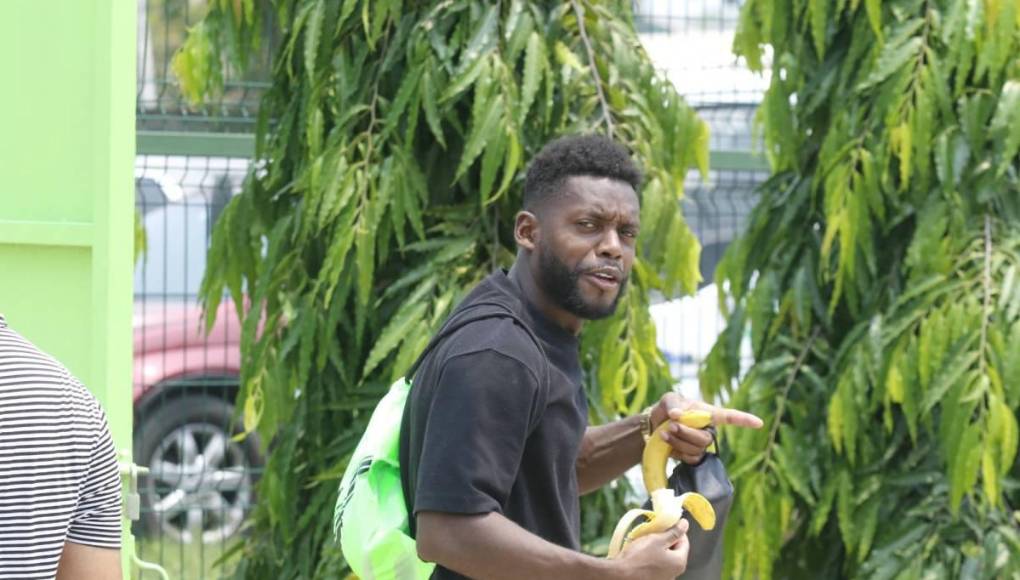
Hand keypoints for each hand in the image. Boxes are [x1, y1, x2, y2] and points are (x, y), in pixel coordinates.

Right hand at [614, 519, 689, 579]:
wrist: (621, 574)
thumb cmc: (639, 557)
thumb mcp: (657, 540)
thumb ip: (673, 532)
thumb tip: (685, 524)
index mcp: (679, 562)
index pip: (685, 542)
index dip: (676, 530)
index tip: (667, 524)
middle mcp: (675, 573)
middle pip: (675, 550)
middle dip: (666, 539)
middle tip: (655, 531)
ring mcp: (664, 577)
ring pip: (665, 557)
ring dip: (658, 547)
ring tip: (646, 541)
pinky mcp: (655, 578)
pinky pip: (658, 563)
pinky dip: (653, 556)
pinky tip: (643, 552)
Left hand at [649, 393, 763, 463]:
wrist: (655, 425)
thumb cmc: (669, 408)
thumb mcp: (669, 400)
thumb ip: (673, 403)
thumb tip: (677, 415)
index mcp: (708, 414)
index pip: (729, 417)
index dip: (744, 420)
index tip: (759, 423)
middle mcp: (708, 430)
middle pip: (706, 438)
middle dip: (687, 433)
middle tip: (671, 425)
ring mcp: (701, 445)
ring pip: (696, 449)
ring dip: (678, 440)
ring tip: (665, 432)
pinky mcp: (692, 456)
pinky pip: (690, 458)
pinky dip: (676, 450)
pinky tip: (667, 442)